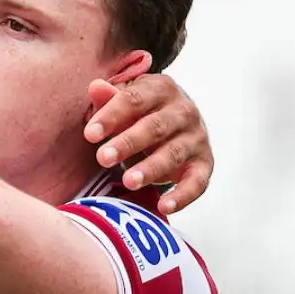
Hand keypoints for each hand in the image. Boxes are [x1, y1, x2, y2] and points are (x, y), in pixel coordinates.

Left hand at [83, 74, 212, 214]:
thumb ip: (109, 98)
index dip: (111, 116)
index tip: (90, 134)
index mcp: (161, 89)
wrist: (180, 123)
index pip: (134, 100)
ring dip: (151, 168)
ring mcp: (196, 138)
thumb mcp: (126, 102)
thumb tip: (95, 87)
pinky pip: (196, 182)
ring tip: (128, 181)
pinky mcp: (204, 164)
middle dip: (127, 143)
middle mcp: (184, 111)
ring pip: (173, 153)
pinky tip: (164, 206)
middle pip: (155, 127)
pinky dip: (183, 196)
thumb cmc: (143, 113)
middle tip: (102, 158)